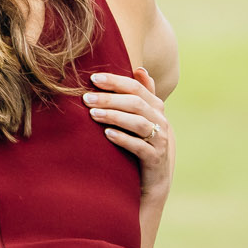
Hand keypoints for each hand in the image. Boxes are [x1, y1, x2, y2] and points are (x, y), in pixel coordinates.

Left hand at [85, 68, 172, 202]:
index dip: (116, 81)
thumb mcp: (143, 117)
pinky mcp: (154, 159)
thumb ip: (142, 94)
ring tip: (93, 114)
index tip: (93, 78)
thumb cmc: (142, 142)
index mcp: (156, 107)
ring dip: (114, 116)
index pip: (136, 88)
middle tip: (86, 98)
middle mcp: (160, 121)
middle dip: (110, 98)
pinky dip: (123, 139)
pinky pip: (139, 147)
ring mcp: (159, 140)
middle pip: (136, 103)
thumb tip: (139, 69)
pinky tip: (107, 134)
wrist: (153, 179)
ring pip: (138, 123)